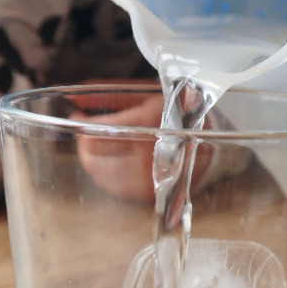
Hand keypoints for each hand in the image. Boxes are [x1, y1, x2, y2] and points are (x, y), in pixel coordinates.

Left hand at [68, 80, 224, 200]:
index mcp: (146, 125)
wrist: (212, 137)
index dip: (81, 124)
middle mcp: (148, 155)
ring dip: (95, 161)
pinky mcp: (153, 193)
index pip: (97, 132)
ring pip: (102, 177)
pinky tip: (114, 164)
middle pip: (93, 159)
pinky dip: (109, 177)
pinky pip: (118, 190)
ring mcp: (151, 178)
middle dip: (84, 145)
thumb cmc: (178, 110)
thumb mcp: (144, 94)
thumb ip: (107, 94)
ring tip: (100, 149)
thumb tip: (74, 101)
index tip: (78, 117)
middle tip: (87, 135)